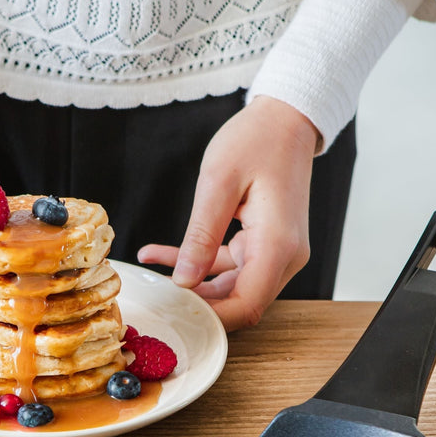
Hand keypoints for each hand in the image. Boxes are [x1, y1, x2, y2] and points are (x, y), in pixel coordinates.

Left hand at [137, 96, 320, 330]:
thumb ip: (201, 235)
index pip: (247, 304)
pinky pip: (229, 265)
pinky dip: (198, 262)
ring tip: (149, 264)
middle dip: (197, 303)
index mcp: (278, 244)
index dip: (212, 317)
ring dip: (191, 282)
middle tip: (154, 293)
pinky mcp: (265, 244)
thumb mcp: (218, 183)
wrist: (286, 119)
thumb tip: (184, 281)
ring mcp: (276, 252)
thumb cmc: (257, 140)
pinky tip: (159, 253)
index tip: (173, 310)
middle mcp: (284, 256)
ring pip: (231, 286)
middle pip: (241, 302)